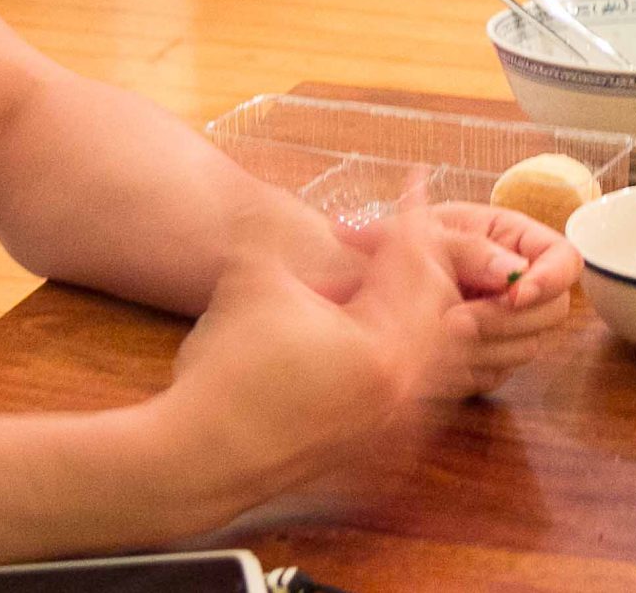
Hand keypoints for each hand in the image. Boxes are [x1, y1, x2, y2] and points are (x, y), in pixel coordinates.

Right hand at [162, 191, 460, 507]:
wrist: (198, 457)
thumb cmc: (226, 370)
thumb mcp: (254, 276)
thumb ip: (279, 223)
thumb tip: (285, 187)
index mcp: (387, 346)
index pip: (415, 261)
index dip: (412, 212)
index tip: (415, 177)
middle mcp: (403, 387)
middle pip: (436, 304)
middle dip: (414, 257)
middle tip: (392, 225)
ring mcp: (390, 420)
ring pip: (429, 345)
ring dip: (411, 301)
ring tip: (380, 271)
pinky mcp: (371, 439)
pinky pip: (410, 380)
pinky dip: (401, 342)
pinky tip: (365, 325)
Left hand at [341, 201, 582, 396]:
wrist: (362, 288)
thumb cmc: (395, 246)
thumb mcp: (430, 233)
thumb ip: (472, 248)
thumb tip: (512, 270)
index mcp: (514, 240)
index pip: (565, 260)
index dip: (550, 278)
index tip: (517, 293)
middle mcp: (520, 283)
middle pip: (555, 310)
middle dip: (507, 319)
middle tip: (457, 320)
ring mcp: (510, 323)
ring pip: (530, 347)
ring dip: (485, 344)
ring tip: (436, 332)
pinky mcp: (492, 356)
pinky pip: (501, 371)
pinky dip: (470, 364)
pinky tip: (437, 352)